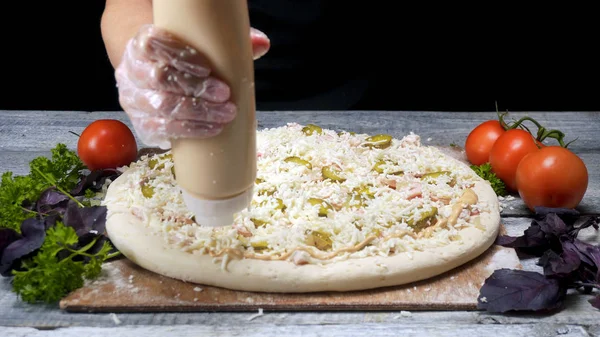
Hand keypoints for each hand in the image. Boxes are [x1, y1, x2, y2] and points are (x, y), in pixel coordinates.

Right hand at [115, 24, 269, 148]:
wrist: (152, 74)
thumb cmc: (180, 58)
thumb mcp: (197, 44)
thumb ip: (226, 42)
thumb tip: (262, 44)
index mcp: (142, 44)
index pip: (152, 45)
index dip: (179, 57)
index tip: (207, 68)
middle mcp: (132, 70)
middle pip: (160, 79)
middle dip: (195, 89)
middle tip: (225, 95)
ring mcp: (133, 99)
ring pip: (161, 106)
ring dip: (197, 113)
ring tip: (225, 115)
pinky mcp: (141, 123)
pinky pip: (160, 129)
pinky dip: (188, 130)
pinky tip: (211, 130)